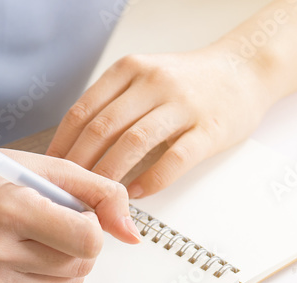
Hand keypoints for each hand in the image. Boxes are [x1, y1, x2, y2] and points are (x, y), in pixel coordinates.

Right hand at [0, 149, 138, 282]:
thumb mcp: (43, 168)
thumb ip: (98, 192)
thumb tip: (132, 231)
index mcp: (10, 210)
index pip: (88, 239)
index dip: (92, 225)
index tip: (75, 212)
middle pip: (82, 264)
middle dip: (81, 242)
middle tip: (52, 218)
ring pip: (69, 282)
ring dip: (66, 259)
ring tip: (36, 233)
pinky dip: (44, 272)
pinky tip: (19, 249)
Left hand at [47, 46, 274, 197]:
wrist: (245, 71)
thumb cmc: (190, 83)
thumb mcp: (144, 78)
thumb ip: (113, 104)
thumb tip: (72, 148)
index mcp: (130, 70)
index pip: (83, 111)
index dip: (62, 145)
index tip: (51, 172)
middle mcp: (153, 82)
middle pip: (103, 129)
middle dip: (80, 166)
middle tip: (70, 193)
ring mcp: (182, 105)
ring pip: (133, 144)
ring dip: (110, 176)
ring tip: (98, 199)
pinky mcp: (208, 129)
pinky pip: (173, 160)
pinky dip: (150, 181)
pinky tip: (136, 194)